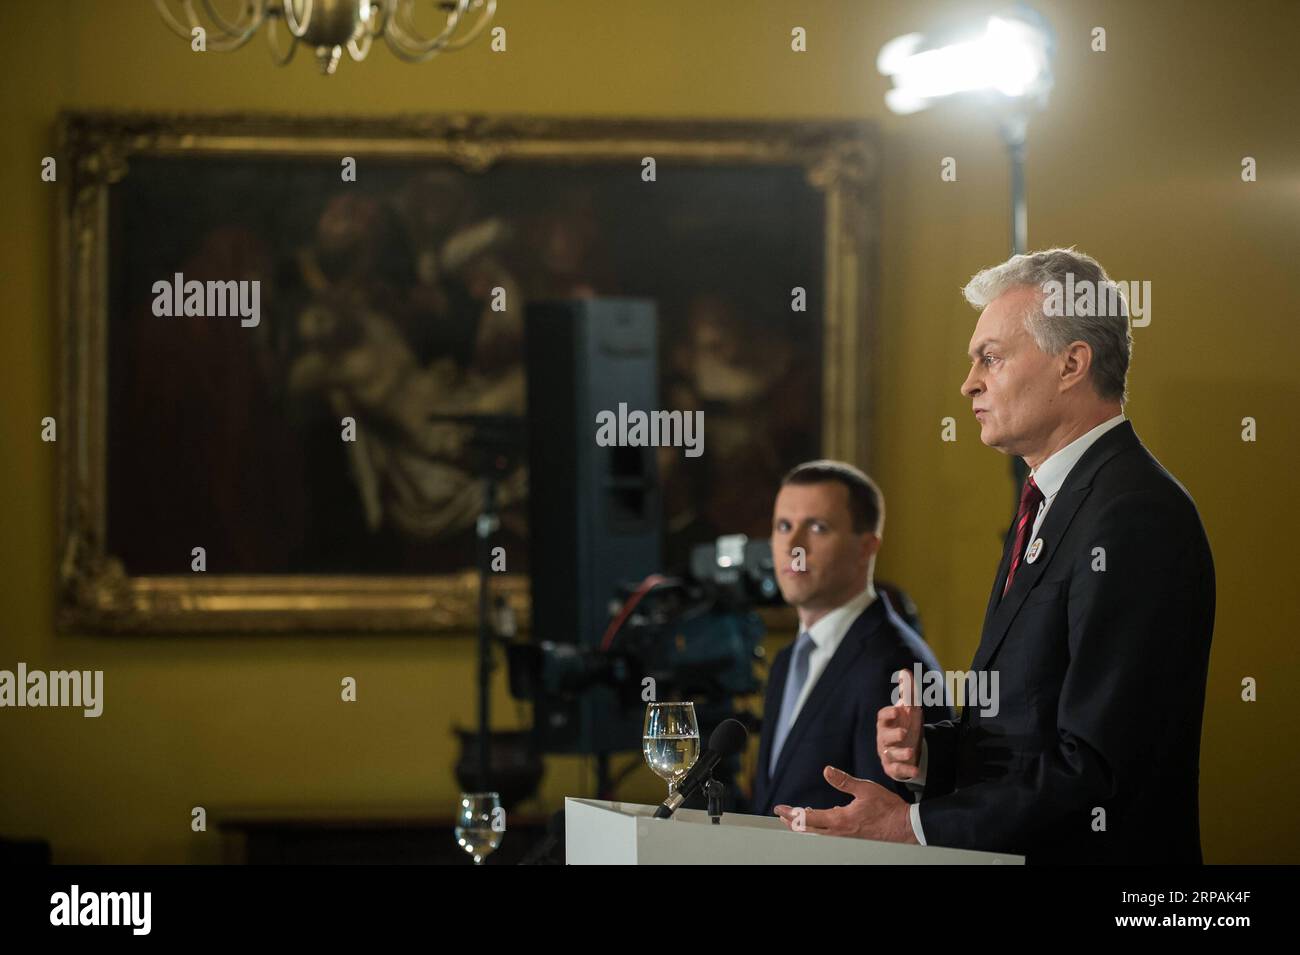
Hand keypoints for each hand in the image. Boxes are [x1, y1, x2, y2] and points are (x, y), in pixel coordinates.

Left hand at [774, 766, 916, 842]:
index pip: (807, 819)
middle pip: (808, 830)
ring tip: (796, 818)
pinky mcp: (853, 838)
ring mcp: (846, 838)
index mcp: (839, 820)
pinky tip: (822, 818)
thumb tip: (826, 770)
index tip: (779, 809)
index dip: (791, 814)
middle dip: (793, 822)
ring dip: (805, 826)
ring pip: (818, 834)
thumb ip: (844, 781)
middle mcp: (839, 832)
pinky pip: (830, 835)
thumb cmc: (887, 808)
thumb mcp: (865, 788)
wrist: (905, 827)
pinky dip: (819, 827)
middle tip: (781, 815)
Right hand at [877, 667, 922, 781]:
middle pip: (884, 736)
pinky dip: (906, 770)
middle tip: (903, 733)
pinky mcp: (893, 768)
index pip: (882, 717)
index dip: (888, 714)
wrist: (908, 749)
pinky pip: (897, 770)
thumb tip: (905, 671)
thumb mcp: (909, 710)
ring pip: (890, 754)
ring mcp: (888, 753)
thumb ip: (907, 692)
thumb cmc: (904, 725)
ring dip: (900, 753)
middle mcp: (884, 738)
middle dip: (893, 735)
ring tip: (911, 752)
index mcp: (886, 723)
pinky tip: (916, 770)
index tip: (897, 710)